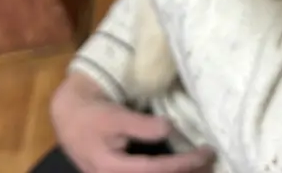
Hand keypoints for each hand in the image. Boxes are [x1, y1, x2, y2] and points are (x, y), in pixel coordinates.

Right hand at [51, 73, 214, 172]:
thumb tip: (169, 128)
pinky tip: (183, 166)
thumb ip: (140, 125)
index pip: (156, 170)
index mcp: (114, 169)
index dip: (183, 163)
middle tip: (212, 161)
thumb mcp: (114, 117)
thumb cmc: (91, 115)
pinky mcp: (122, 172)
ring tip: (204, 165)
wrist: (69, 115)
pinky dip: (167, 170)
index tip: (206, 152)